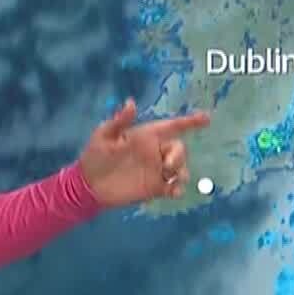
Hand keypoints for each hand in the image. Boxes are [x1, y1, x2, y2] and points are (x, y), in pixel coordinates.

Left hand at [79, 98, 212, 206]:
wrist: (88, 186)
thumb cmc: (94, 156)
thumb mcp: (104, 136)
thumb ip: (119, 121)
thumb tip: (131, 102)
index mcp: (146, 136)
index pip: (172, 126)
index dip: (190, 122)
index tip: (206, 118)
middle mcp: (155, 152)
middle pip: (179, 149)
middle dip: (179, 155)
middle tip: (167, 166)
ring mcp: (156, 171)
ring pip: (180, 168)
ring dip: (181, 172)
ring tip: (172, 179)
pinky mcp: (154, 188)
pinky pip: (173, 187)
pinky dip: (177, 189)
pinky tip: (174, 192)